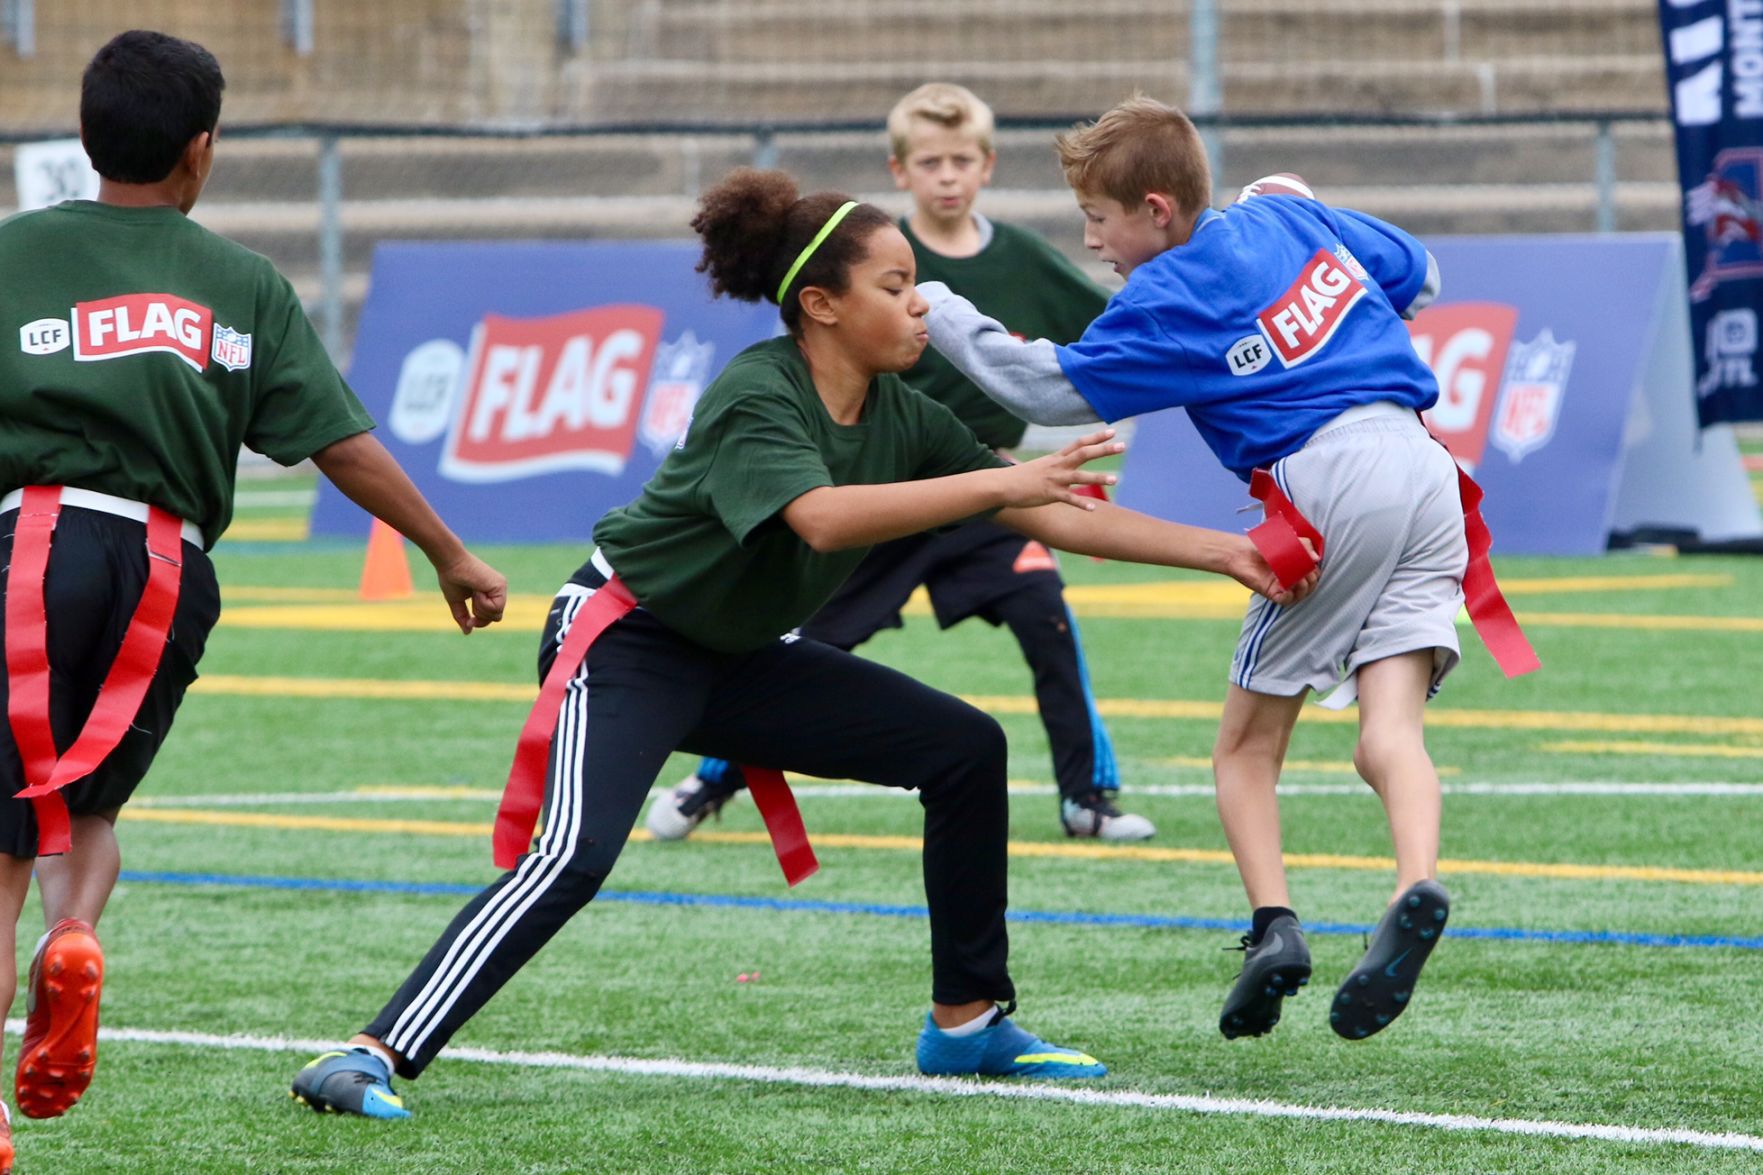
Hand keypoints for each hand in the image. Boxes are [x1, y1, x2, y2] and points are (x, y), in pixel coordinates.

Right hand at [432, 550, 507, 634]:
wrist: (450, 563)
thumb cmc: (452, 579)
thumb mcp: (457, 602)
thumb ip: (463, 617)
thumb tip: (468, 632)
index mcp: (489, 594)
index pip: (491, 616)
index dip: (480, 622)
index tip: (469, 620)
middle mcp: (497, 590)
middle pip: (496, 617)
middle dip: (481, 617)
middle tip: (472, 603)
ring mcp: (500, 587)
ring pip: (497, 614)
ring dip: (481, 609)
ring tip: (474, 593)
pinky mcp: (500, 585)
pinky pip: (496, 607)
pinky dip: (484, 604)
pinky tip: (477, 591)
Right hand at [995, 429, 1122, 509]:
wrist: (1001, 485)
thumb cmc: (1018, 477)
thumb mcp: (1038, 467)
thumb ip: (1053, 466)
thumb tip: (1061, 465)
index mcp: (1056, 458)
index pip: (1079, 443)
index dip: (1096, 437)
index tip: (1112, 431)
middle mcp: (1057, 466)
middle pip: (1084, 454)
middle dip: (1104, 450)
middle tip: (1123, 446)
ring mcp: (1054, 480)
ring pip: (1080, 476)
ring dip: (1099, 478)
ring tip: (1116, 479)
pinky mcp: (1049, 494)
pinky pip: (1069, 499)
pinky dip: (1081, 503)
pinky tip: (1093, 508)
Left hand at [1227, 534, 1319, 605]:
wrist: (1241, 552)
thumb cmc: (1263, 545)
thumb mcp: (1289, 540)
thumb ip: (1305, 546)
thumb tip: (1317, 559)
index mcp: (1295, 567)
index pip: (1313, 574)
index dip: (1315, 572)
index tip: (1312, 564)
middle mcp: (1290, 578)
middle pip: (1310, 586)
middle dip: (1312, 580)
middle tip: (1305, 572)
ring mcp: (1281, 586)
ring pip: (1301, 595)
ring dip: (1303, 588)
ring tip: (1297, 578)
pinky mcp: (1271, 593)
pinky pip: (1286, 601)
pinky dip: (1290, 595)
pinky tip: (1286, 586)